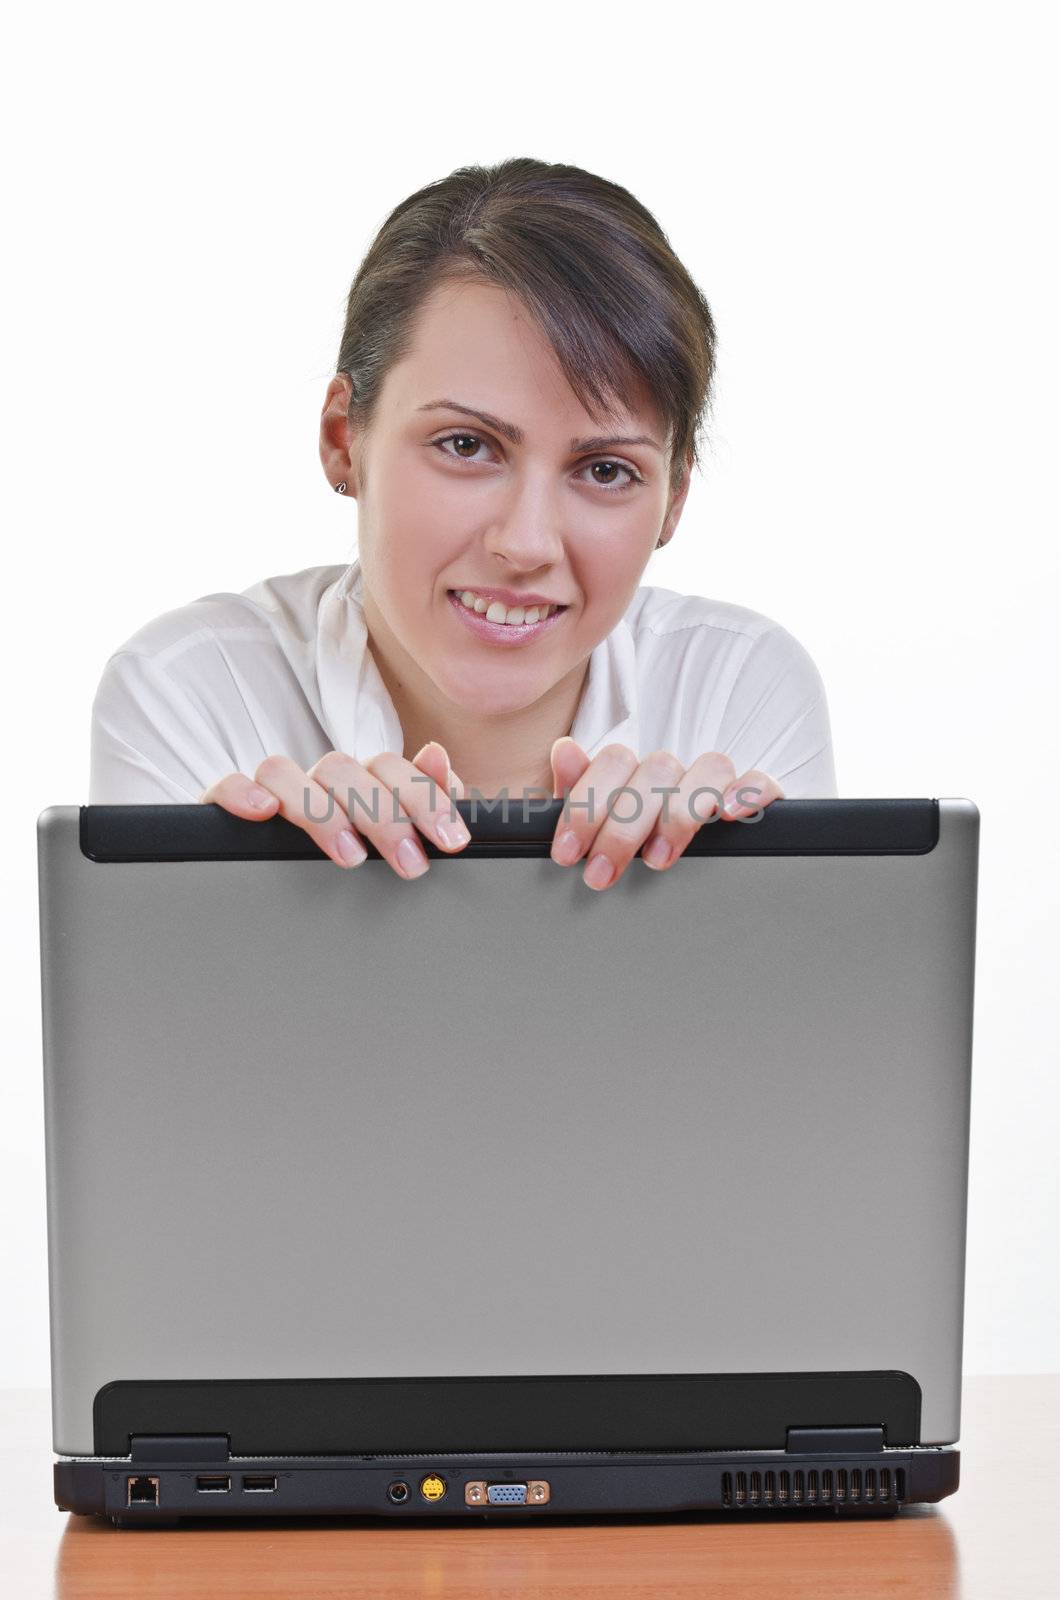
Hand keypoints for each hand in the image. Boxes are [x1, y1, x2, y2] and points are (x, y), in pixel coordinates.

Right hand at [198, 741, 470, 876]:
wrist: (278, 900)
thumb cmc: (350, 859)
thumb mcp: (396, 837)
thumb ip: (425, 800)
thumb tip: (437, 755)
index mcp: (358, 784)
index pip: (390, 769)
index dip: (425, 799)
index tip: (452, 840)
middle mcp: (314, 782)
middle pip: (344, 770)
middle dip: (383, 816)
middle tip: (411, 863)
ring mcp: (269, 793)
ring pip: (284, 771)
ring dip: (320, 810)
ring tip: (350, 856)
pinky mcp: (224, 808)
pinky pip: (226, 785)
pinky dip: (242, 793)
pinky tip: (264, 813)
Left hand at [547, 737, 783, 890]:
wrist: (681, 880)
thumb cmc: (627, 851)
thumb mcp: (594, 828)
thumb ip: (580, 792)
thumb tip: (565, 750)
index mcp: (634, 772)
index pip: (614, 760)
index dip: (587, 805)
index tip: (567, 853)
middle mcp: (676, 772)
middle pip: (656, 769)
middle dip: (622, 827)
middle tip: (600, 873)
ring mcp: (716, 783)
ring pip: (709, 768)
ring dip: (680, 814)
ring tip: (655, 861)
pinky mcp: (756, 799)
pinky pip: (762, 781)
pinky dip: (747, 792)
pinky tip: (726, 816)